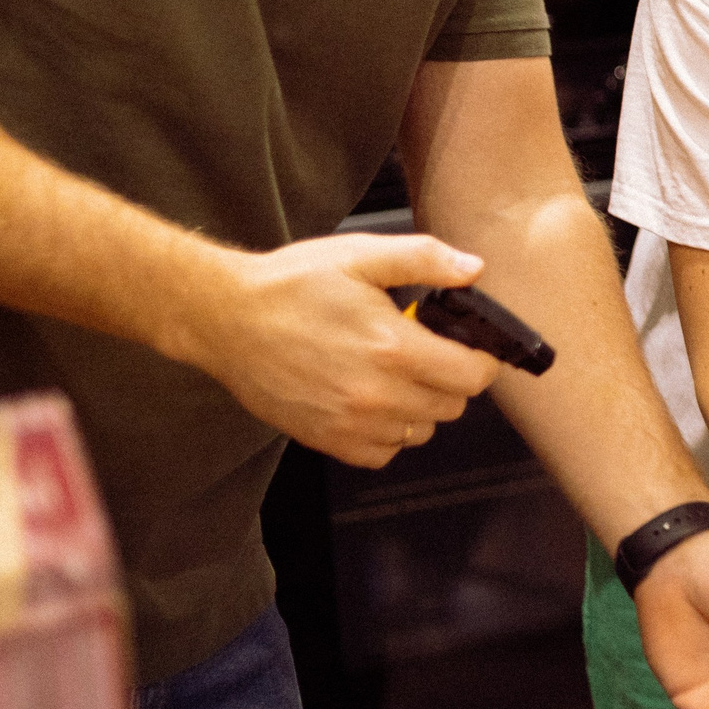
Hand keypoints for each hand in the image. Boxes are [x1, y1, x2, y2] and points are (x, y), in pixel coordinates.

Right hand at [167, 232, 500, 465]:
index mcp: (394, 348)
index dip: (483, 360)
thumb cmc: (292, 284)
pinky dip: (389, 433)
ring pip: (420, 431)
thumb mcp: (360, 255)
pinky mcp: (326, 440)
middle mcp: (378, 395)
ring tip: (399, 375)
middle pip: (452, 406)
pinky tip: (374, 401)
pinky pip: (383, 452)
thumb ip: (425, 259)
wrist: (225, 319)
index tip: (472, 347)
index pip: (473, 377)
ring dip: (422, 407)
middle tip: (431, 353)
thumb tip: (475, 269)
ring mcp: (351, 424)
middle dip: (452, 379)